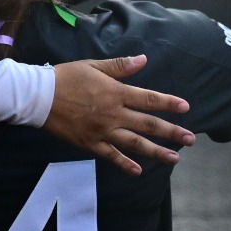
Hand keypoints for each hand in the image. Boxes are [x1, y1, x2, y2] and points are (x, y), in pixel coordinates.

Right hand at [45, 55, 195, 173]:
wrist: (39, 97)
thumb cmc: (66, 77)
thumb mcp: (93, 65)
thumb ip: (119, 66)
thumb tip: (143, 60)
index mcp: (116, 92)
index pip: (149, 99)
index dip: (168, 103)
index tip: (186, 109)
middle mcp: (114, 114)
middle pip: (148, 124)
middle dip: (172, 132)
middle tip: (191, 139)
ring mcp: (103, 131)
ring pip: (135, 143)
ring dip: (156, 151)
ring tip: (174, 159)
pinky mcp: (90, 144)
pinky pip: (111, 156)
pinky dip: (125, 164)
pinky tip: (138, 171)